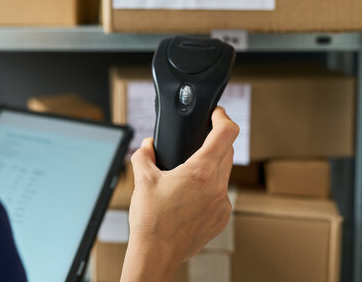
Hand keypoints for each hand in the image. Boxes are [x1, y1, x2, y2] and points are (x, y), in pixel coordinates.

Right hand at [121, 107, 238, 280]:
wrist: (156, 254)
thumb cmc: (151, 220)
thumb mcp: (142, 180)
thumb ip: (144, 155)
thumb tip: (147, 146)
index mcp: (201, 172)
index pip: (226, 133)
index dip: (223, 117)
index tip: (216, 114)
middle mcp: (217, 187)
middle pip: (227, 152)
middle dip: (214, 142)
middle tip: (197, 142)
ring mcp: (222, 204)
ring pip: (224, 174)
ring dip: (211, 167)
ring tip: (188, 174)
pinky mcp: (221, 219)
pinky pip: (220, 195)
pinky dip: (210, 189)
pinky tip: (190, 197)